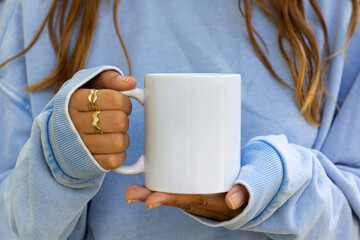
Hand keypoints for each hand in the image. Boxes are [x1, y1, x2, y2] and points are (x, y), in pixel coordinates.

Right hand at [69, 70, 135, 168]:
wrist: (59, 132)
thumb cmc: (83, 104)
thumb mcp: (91, 84)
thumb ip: (111, 78)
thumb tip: (131, 82)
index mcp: (75, 100)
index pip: (115, 99)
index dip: (125, 102)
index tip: (121, 104)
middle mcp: (74, 123)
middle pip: (119, 121)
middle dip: (124, 119)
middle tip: (118, 119)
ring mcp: (79, 145)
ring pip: (118, 142)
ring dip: (123, 137)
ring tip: (114, 133)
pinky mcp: (87, 163)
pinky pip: (114, 160)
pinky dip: (119, 154)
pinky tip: (111, 147)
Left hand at [125, 184, 248, 220]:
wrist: (250, 198)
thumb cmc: (248, 189)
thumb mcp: (251, 188)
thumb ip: (245, 192)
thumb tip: (232, 201)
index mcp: (212, 201)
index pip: (186, 199)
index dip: (168, 198)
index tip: (151, 200)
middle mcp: (200, 201)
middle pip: (172, 199)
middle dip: (151, 196)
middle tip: (130, 194)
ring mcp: (196, 197)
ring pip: (171, 195)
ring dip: (151, 193)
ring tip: (131, 191)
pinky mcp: (194, 190)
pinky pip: (176, 190)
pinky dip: (162, 186)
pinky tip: (148, 180)